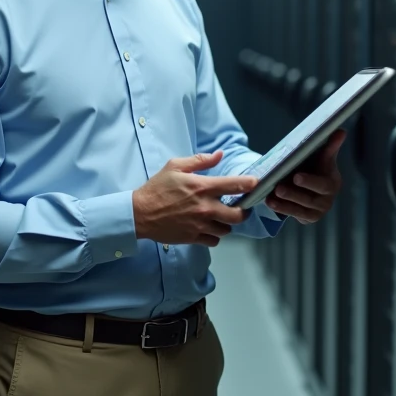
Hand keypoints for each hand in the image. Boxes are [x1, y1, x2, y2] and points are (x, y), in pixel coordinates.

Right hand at [132, 151, 257, 246]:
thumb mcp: (175, 166)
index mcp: (202, 187)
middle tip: (240, 207)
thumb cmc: (157, 188)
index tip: (255, 184)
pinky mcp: (193, 238)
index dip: (250, 184)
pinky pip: (214, 240)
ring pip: (227, 229)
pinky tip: (208, 227)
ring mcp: (200, 225)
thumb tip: (220, 154)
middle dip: (243, 211)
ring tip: (220, 217)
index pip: (235, 185)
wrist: (140, 213)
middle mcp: (205, 208)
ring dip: (226, 223)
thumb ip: (200, 161)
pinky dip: (214, 235)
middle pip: (238, 215)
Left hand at [265, 129, 345, 224]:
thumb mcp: (321, 157)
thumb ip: (330, 146)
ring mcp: (317, 211)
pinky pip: (294, 215)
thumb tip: (341, 131)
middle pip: (309, 199)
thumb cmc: (315, 166)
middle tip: (278, 188)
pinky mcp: (307, 218)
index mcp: (333, 183)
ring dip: (284, 204)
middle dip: (293, 194)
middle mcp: (327, 199)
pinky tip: (270, 202)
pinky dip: (282, 209)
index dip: (310, 182)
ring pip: (300, 209)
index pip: (323, 184)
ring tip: (270, 196)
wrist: (309, 182)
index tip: (296, 177)